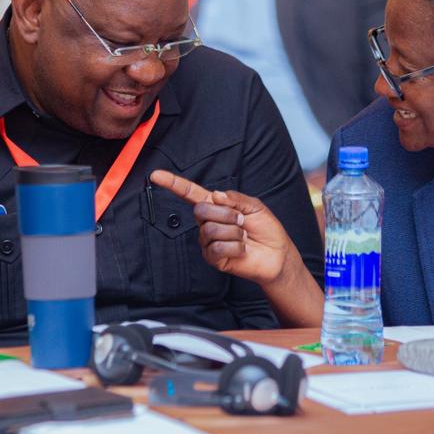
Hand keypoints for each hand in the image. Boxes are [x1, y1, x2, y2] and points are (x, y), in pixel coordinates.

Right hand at [149, 170, 294, 285]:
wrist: (277, 255)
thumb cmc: (266, 228)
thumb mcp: (254, 206)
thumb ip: (235, 198)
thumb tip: (215, 195)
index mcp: (215, 206)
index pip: (190, 193)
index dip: (173, 183)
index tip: (156, 175)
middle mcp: (207, 222)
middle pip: (201, 210)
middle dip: (226, 214)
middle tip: (242, 221)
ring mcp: (208, 241)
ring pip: (210, 230)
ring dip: (234, 232)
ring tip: (243, 237)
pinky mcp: (213, 258)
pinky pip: (217, 247)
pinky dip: (235, 247)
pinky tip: (242, 249)